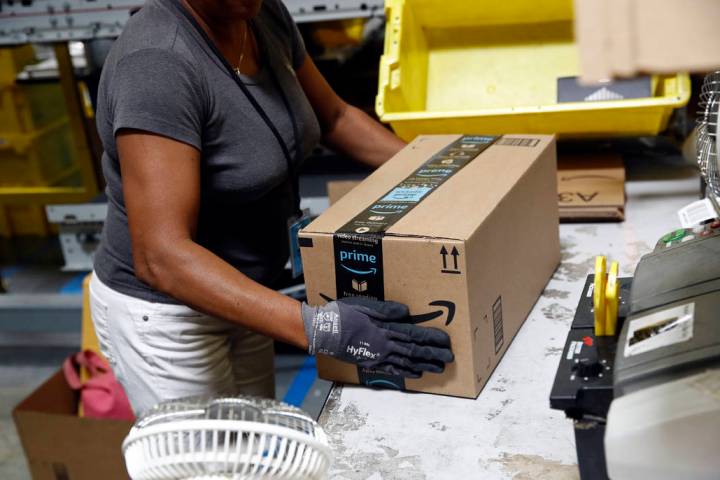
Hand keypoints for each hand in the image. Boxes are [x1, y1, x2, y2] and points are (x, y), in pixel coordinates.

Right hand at [301, 297, 453, 377]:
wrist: (323, 331)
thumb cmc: (342, 315)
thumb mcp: (364, 305)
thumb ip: (386, 309)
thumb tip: (407, 312)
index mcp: (385, 329)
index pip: (414, 335)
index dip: (431, 339)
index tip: (446, 342)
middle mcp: (384, 345)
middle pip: (414, 351)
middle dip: (433, 355)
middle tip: (449, 359)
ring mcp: (378, 356)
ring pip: (406, 362)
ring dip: (424, 365)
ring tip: (438, 368)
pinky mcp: (370, 362)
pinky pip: (392, 370)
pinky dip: (406, 373)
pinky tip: (416, 374)